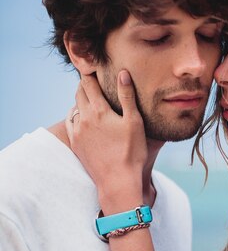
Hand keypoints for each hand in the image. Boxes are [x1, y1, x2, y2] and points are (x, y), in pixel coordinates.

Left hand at [65, 70, 145, 203]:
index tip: (95, 69)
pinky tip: (82, 116)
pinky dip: (75, 115)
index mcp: (98, 110)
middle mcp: (84, 119)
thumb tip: (122, 73)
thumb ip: (127, 96)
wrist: (117, 182)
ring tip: (90, 99)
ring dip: (81, 101)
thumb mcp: (134, 122)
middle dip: (85, 85)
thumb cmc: (131, 153)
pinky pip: (71, 123)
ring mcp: (77, 132)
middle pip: (79, 93)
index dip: (91, 74)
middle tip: (94, 81)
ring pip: (74, 108)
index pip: (88, 83)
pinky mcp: (75, 144)